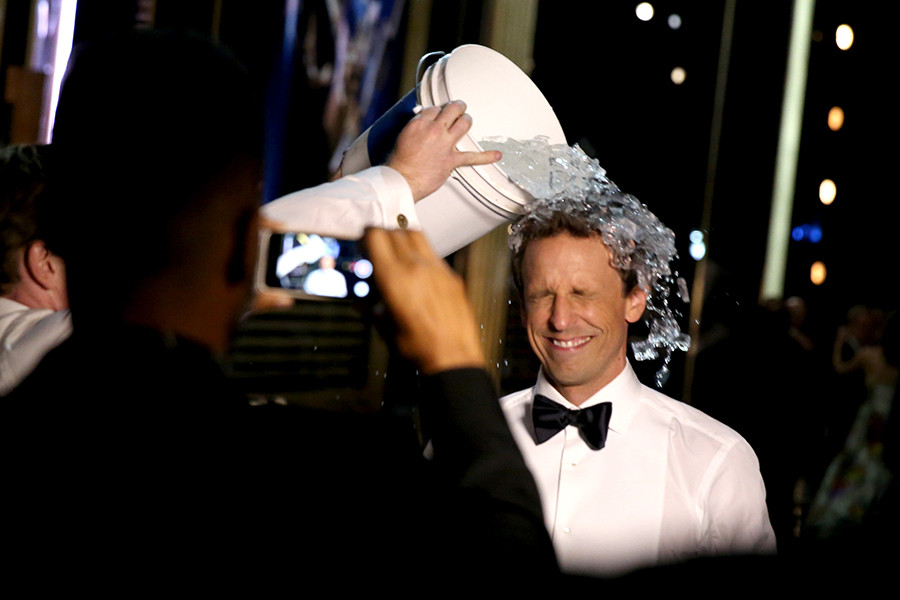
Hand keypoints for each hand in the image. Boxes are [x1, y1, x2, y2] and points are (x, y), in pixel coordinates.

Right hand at [363, 228, 483, 373]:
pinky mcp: (452, 276)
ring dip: (404, 238)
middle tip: (378, 248)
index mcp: (394, 277)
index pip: (376, 236)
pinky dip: (422, 254)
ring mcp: (437, 268)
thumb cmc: (416, 347)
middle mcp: (415, 266)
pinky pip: (434, 254)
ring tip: (398, 253)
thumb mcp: (385, 328)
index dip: (367, 236)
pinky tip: (418, 271)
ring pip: (417, 235)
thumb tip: (360, 303)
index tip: (363, 243)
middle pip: (396, 231)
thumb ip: (370, 310)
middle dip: (383, 236)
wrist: (453, 356)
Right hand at [387, 100, 500, 200]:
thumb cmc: (398, 163)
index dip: (438, 110)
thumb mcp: (402, 137)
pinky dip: (486, 157)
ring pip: (464, 124)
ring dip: (467, 120)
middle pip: (452, 110)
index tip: (439, 113)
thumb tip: (421, 125)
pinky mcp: (451, 160)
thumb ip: (414, 129)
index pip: (434, 108)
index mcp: (420, 123)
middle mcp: (434, 130)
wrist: (401, 180)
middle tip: (459, 107)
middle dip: (458, 107)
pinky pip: (472, 157)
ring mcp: (445, 144)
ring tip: (467, 120)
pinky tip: (496, 155)